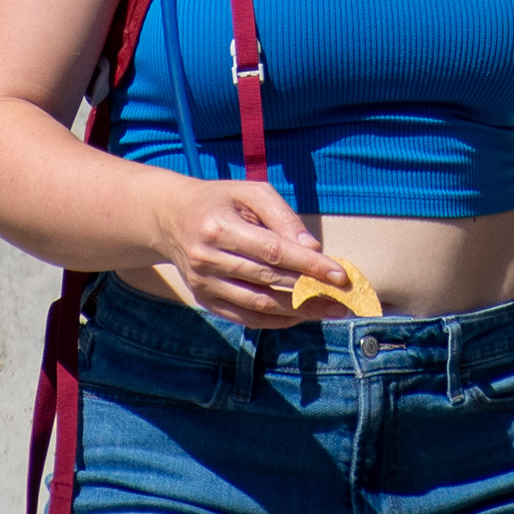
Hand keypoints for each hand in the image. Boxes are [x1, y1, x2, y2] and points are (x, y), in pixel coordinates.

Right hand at [148, 179, 348, 328]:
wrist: (170, 218)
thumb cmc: (221, 201)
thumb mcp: (251, 193)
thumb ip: (283, 217)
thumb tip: (313, 248)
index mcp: (218, 226)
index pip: (272, 250)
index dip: (308, 265)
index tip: (339, 275)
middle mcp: (207, 258)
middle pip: (267, 280)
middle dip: (310, 290)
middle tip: (343, 298)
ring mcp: (203, 284)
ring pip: (258, 304)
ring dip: (298, 311)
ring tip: (330, 311)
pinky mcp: (205, 300)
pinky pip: (246, 317)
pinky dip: (276, 320)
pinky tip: (301, 315)